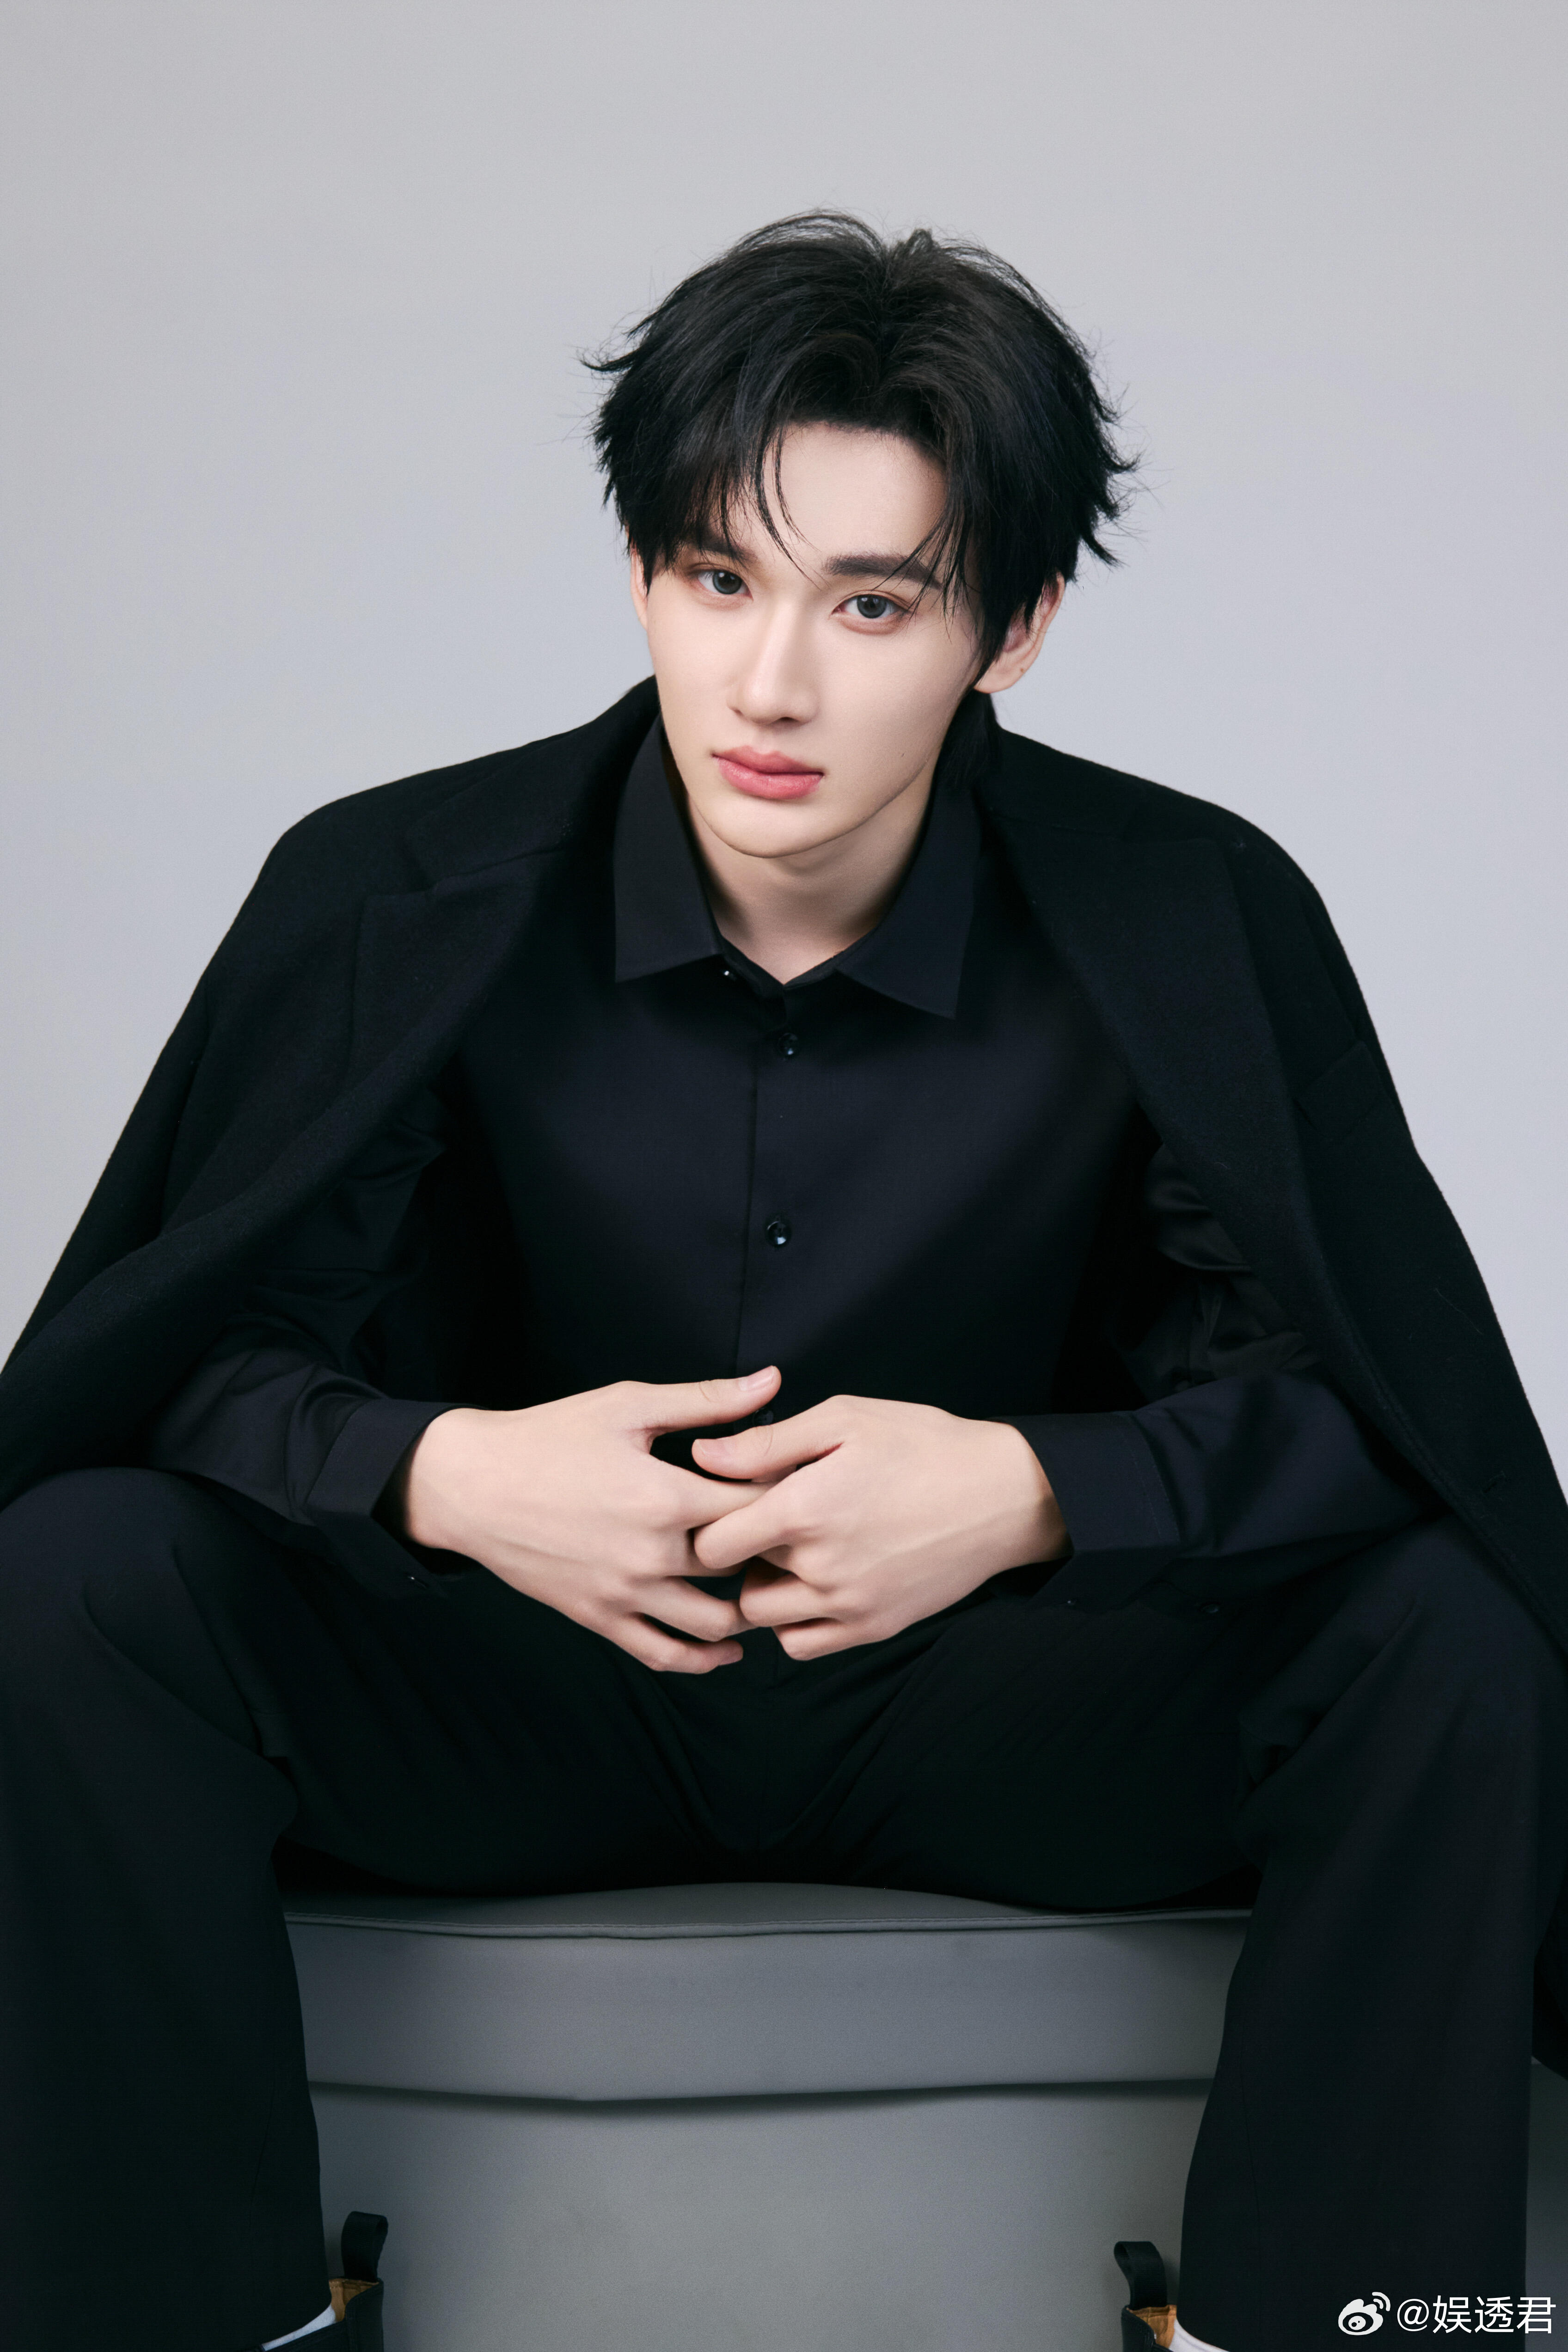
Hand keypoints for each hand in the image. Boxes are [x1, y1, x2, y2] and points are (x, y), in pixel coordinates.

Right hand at [397, 1367, 780, 1672]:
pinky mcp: (600, 1617)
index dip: (788, 1497)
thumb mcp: (629, 1406)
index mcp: (665, 1497)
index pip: (758, 1508)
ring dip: (748, 1610)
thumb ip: (706, 1401)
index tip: (799, 1488)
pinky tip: (726, 1647)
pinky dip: (702, 1657)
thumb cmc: (549, 1437)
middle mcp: (650, 1554)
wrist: (473, 1485)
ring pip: (713, 1622)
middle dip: (773, 1552)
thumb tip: (770, 1381)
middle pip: (742, 1565)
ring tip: (766, 1590)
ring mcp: (624, 1593)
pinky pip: (663, 1654)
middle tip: (794, 1540)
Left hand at [689, 1396, 1067, 1658]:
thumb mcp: (844, 1419)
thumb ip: (766, 1444)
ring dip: (761, 1587)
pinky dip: (793, 1621)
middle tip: (763, 1518)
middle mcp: (820, 1567)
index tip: (727, 1500)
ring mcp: (847, 1605)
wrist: (1003, 1495)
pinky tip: (809, 1584)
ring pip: (763, 1617)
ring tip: (787, 1551)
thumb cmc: (923, 1445)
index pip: (712, 1541)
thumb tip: (702, 1455)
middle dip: (738, 1549)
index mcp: (804, 1509)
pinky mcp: (872, 1627)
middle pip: (736, 1576)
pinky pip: (802, 1645)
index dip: (707, 1520)